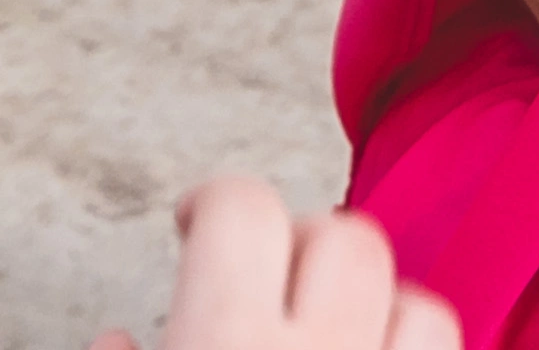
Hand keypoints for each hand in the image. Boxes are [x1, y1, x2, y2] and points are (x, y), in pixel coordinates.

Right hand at [85, 179, 453, 349]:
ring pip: (420, 304)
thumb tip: (117, 340)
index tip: (195, 224)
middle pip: (346, 236)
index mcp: (223, 344)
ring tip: (331, 334)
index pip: (244, 208)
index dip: (214, 203)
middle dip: (303, 244)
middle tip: (262, 285)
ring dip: (378, 308)